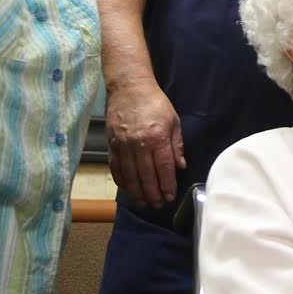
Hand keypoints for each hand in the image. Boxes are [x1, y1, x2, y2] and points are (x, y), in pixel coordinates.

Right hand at [105, 77, 185, 205]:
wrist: (129, 88)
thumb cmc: (155, 103)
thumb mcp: (173, 121)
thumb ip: (176, 145)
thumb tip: (181, 166)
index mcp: (157, 137)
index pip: (163, 168)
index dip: (167, 185)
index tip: (170, 196)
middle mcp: (139, 144)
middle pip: (146, 176)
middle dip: (153, 193)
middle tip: (157, 205)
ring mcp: (123, 145)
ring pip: (130, 176)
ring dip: (137, 192)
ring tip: (144, 202)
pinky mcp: (112, 144)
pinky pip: (116, 168)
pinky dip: (122, 181)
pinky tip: (128, 189)